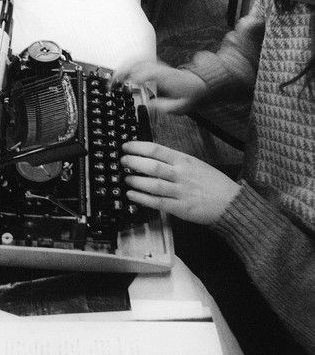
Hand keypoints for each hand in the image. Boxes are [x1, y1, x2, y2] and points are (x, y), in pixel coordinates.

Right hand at [112, 58, 205, 114]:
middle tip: (114, 82)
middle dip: (124, 70)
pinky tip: (120, 73)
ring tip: (113, 79)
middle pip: (139, 63)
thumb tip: (148, 105)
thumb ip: (164, 106)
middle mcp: (160, 68)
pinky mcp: (153, 66)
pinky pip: (137, 61)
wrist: (197, 84)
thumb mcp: (179, 106)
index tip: (131, 82)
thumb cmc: (187, 95)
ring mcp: (156, 65)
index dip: (140, 75)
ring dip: (123, 67)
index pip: (151, 71)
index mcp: (167, 77)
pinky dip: (126, 65)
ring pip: (136, 60)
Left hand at [121, 141, 240, 224]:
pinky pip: (158, 202)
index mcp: (185, 160)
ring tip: (126, 177)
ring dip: (136, 180)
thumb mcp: (195, 164)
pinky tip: (132, 195)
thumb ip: (175, 161)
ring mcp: (181, 191)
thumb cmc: (213, 183)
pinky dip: (143, 198)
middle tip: (122, 160)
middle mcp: (181, 174)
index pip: (157, 149)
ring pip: (154, 184)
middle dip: (134, 162)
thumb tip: (152, 157)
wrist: (232, 203)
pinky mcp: (181, 208)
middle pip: (152, 166)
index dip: (138, 147)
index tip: (126, 146)